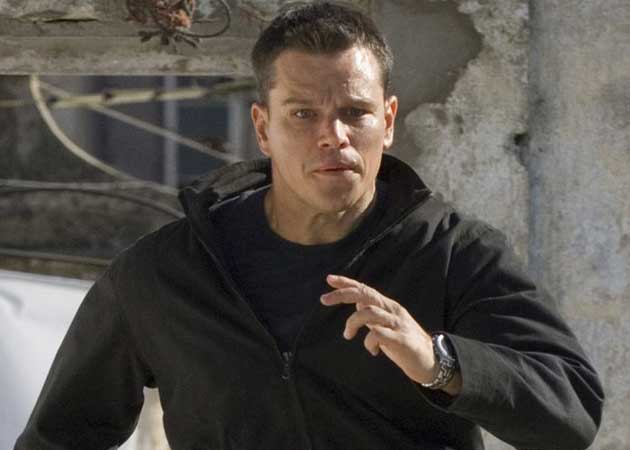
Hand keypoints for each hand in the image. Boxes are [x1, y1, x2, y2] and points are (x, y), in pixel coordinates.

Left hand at [320, 274, 438, 384]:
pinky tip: (373, 351)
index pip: (365, 289)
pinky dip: (369, 342)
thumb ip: (373, 313)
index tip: (329, 279)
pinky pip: (378, 335)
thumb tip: (357, 301)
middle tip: (323, 299)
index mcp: (388, 307)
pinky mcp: (402, 340)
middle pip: (365, 295)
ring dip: (352, 323)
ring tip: (348, 335)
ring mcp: (398, 324)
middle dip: (342, 294)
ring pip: (369, 312)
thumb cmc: (404, 343)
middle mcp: (393, 311)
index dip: (347, 283)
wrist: (433, 361)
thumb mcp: (386, 325)